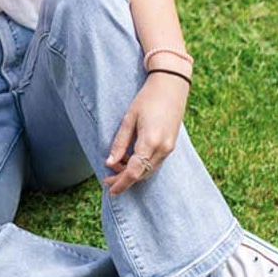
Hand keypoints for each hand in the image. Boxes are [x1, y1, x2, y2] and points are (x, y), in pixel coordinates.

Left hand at [104, 72, 190, 194]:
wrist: (171, 86)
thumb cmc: (147, 99)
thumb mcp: (128, 119)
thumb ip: (120, 142)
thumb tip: (110, 163)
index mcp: (150, 142)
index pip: (134, 171)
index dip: (121, 183)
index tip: (110, 190)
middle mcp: (162, 148)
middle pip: (141, 174)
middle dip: (124, 179)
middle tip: (106, 180)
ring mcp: (169, 148)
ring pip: (149, 170)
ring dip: (133, 173)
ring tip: (116, 168)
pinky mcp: (171, 145)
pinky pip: (155, 163)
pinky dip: (142, 166)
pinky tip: (129, 160)